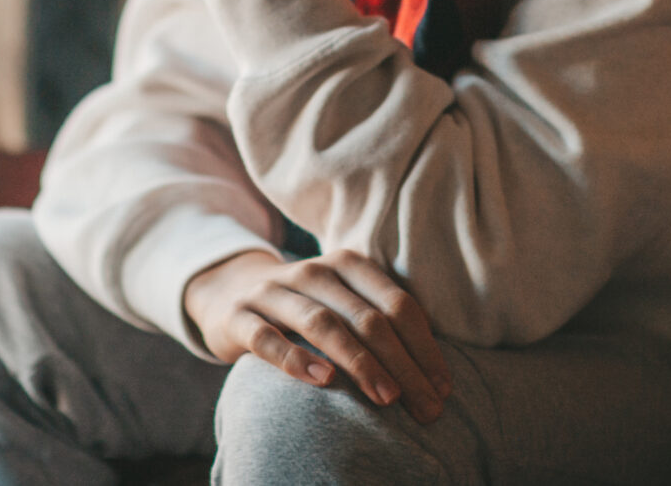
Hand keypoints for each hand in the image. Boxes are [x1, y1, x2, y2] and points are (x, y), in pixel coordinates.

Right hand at [182, 248, 451, 422]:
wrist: (227, 292)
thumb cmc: (303, 308)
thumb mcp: (342, 302)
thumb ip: (379, 323)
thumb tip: (435, 376)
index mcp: (346, 264)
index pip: (396, 303)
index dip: (424, 347)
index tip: (442, 388)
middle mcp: (312, 272)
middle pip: (366, 317)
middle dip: (402, 364)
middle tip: (425, 406)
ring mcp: (272, 292)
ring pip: (322, 323)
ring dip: (360, 362)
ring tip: (386, 397)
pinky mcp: (239, 317)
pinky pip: (267, 338)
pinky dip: (296, 359)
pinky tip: (323, 380)